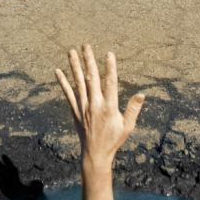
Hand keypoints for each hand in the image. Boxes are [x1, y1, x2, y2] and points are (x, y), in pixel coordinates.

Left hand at [55, 44, 144, 169]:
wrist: (95, 154)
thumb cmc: (114, 140)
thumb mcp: (127, 127)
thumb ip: (133, 109)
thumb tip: (142, 94)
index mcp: (109, 108)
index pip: (110, 83)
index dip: (110, 68)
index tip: (109, 54)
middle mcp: (94, 105)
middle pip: (91, 78)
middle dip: (89, 60)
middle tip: (86, 45)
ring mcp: (83, 107)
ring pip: (78, 82)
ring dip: (74, 66)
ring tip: (71, 51)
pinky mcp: (75, 111)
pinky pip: (68, 94)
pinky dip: (63, 82)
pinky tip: (57, 71)